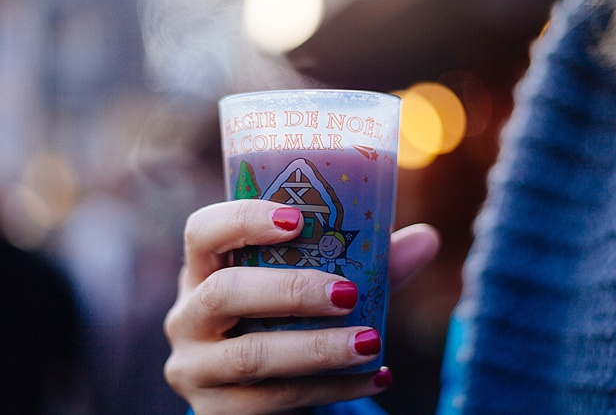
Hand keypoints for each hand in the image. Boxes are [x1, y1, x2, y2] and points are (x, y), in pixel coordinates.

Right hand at [164, 199, 438, 413]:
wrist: (262, 389)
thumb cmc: (287, 321)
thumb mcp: (316, 286)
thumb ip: (366, 263)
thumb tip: (427, 237)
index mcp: (206, 269)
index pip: (202, 231)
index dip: (243, 220)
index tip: (296, 220)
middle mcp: (188, 315)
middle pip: (223, 293)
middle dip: (290, 291)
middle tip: (346, 293)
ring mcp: (195, 368)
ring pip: (250, 357)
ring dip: (317, 349)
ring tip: (371, 342)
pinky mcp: (214, 412)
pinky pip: (271, 402)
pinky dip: (330, 389)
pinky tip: (374, 376)